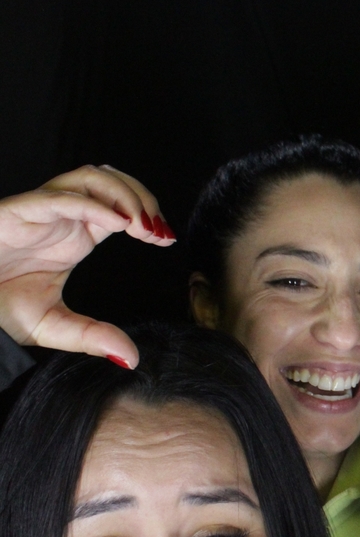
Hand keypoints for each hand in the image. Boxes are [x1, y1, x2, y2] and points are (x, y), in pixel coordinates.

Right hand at [0, 165, 173, 366]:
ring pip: (89, 178)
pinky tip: (119, 224)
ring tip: (143, 225)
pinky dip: (95, 205)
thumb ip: (93, 337)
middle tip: (159, 229)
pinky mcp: (16, 212)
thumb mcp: (54, 328)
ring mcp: (39, 212)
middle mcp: (61, 218)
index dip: (146, 215)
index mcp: (74, 237)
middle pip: (110, 183)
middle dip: (141, 197)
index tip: (167, 238)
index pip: (119, 208)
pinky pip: (61, 197)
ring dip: (123, 194)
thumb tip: (130, 358)